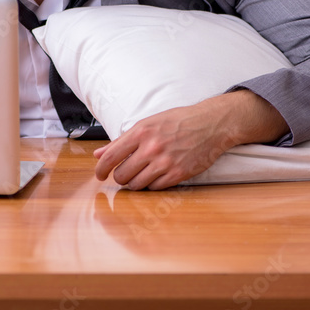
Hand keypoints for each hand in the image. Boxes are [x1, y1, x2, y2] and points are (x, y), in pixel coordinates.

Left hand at [92, 90, 287, 189]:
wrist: (211, 124)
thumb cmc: (179, 121)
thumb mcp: (148, 123)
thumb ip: (122, 140)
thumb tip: (98, 153)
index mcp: (141, 132)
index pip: (110, 156)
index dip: (100, 169)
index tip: (99, 175)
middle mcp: (151, 147)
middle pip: (121, 175)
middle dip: (120, 177)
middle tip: (126, 173)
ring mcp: (165, 162)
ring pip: (136, 185)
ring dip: (136, 182)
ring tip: (142, 174)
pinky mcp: (178, 173)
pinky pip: (155, 188)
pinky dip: (153, 185)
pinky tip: (157, 176)